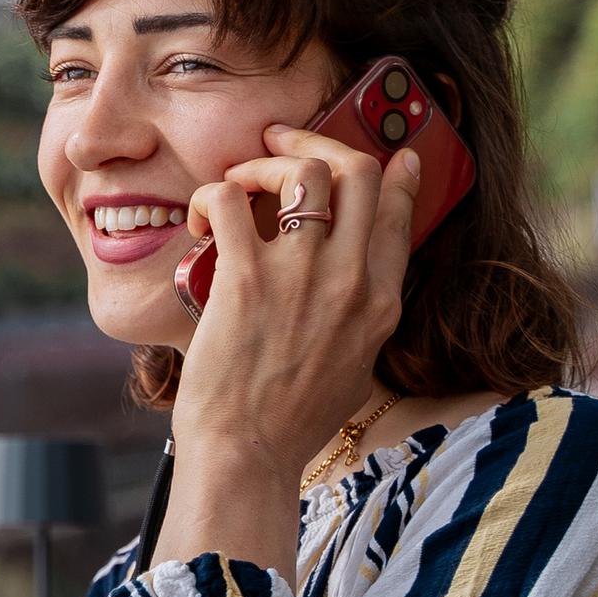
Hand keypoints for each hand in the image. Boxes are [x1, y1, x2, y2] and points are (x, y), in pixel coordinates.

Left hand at [171, 124, 419, 494]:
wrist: (247, 455)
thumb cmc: (290, 422)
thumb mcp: (355, 366)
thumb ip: (364, 318)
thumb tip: (359, 290)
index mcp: (381, 302)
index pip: (399, 212)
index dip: (394, 173)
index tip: (390, 155)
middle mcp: (351, 280)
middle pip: (358, 171)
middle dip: (317, 141)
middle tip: (279, 142)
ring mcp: (301, 275)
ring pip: (302, 170)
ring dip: (263, 163)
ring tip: (237, 184)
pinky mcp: (245, 278)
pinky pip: (227, 197)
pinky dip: (210, 194)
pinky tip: (199, 220)